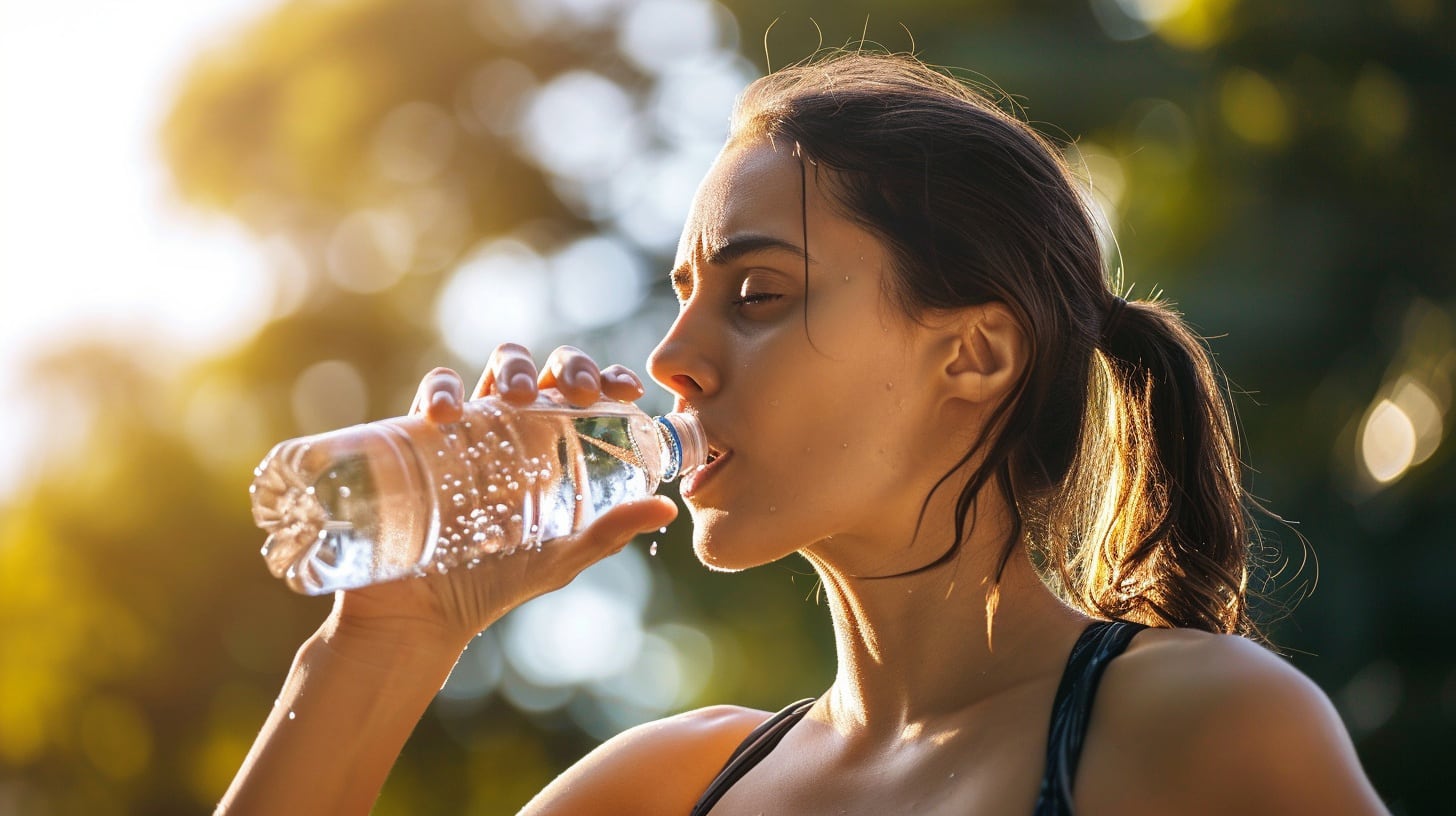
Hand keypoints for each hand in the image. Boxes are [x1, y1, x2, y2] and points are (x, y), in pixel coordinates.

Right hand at [327, 345, 676, 658]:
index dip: (607, 379)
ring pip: (494, 370)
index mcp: (551, 447)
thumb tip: (668, 509)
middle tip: (580, 393)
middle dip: (568, 366)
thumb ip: (610, 531)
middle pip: (546, 370)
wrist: (426, 612)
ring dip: (513, 366)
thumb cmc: (497, 581)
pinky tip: (450, 413)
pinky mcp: (420, 436)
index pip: (583, 395)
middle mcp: (513, 428)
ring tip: (520, 395)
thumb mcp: (562, 555)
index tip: (627, 391)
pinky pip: (433, 395)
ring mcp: (468, 427)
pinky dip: (443, 391)